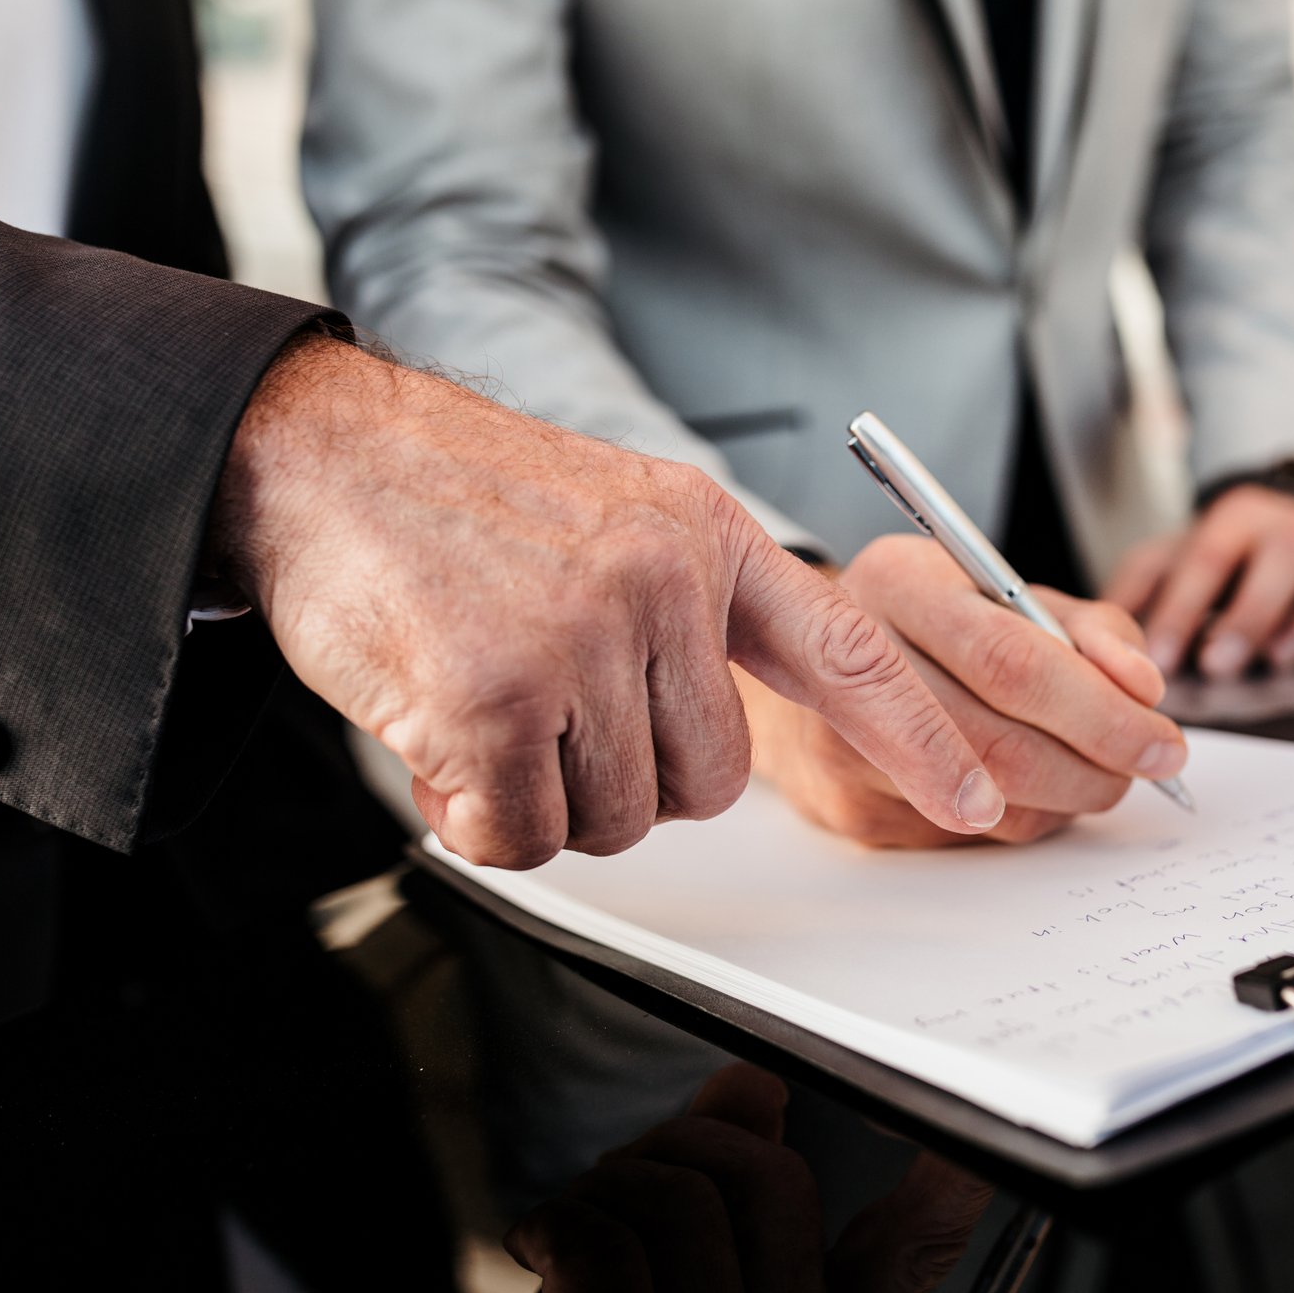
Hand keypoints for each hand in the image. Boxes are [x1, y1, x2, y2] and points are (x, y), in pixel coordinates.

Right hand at [206, 335, 1001, 868]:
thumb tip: (712, 762)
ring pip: (614, 821)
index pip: (850, 649)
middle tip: (541, 714)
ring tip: (478, 700)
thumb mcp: (613, 521)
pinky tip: (433, 735)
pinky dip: (472, 818)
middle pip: (706, 783)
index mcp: (706, 535)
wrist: (314, 454)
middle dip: (625, 781)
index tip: (980, 799)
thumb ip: (684, 620)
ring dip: (539, 797)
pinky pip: (522, 838)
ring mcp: (584, 636)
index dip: (920, 735)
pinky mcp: (498, 699)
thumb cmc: (456, 505)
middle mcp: (664, 580)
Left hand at [506, 1063, 993, 1292]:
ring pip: (678, 1198)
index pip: (916, 1247)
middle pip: (769, 1179)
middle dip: (683, 1139)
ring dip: (607, 1183)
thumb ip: (736, 1188)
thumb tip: (753, 1084)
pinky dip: (559, 1220)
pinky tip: (542, 1240)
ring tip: (578, 1220)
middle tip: (634, 1172)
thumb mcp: (701, 1291)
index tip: (965, 1122)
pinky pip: (603, 1248)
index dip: (951, 1174)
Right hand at [735, 534, 1188, 846]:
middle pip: (998, 746)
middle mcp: (853, 655)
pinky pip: (964, 836)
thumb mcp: (1008, 597)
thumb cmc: (932, 628)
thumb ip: (1089, 630)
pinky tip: (1026, 785)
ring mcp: (837, 740)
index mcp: (901, 581)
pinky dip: (1022, 817)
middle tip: (1144, 769)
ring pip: (987, 802)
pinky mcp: (844, 805)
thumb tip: (1141, 689)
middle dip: (1095, 768)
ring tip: (1089, 771)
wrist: (812, 664)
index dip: (1098, 711)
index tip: (1162, 738)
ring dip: (1066, 799)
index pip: (1012, 660)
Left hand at [1104, 485, 1293, 680]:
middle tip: (1221, 664)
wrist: (1276, 521)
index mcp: (1235, 518)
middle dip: (1251, 613)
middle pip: (1284, 553)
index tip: (1164, 657)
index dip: (1185, 608)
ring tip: (1284, 657)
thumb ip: (1133, 591)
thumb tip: (1093, 637)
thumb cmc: (1217, 555)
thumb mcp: (1166, 560)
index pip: (1208, 555)